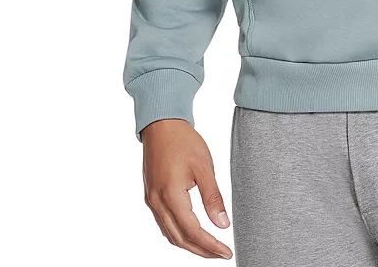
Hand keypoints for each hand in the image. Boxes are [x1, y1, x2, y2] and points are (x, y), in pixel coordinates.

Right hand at [141, 119, 233, 258]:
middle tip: (220, 254)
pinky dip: (179, 234)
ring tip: (210, 248)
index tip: (226, 252)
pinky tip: (192, 233)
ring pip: (170, 234)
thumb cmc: (183, 141)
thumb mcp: (204, 167)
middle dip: (201, 250)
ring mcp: (152, 200)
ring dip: (189, 245)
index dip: (210, 245)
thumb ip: (213, 197)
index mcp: (170, 195)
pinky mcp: (151, 196)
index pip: (192, 231)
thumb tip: (223, 225)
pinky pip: (164, 223)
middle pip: (179, 238)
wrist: (161, 124)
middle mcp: (157, 202)